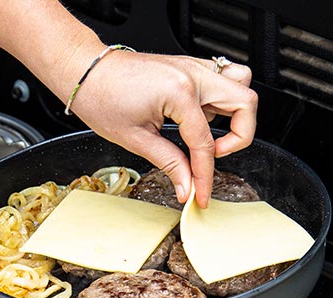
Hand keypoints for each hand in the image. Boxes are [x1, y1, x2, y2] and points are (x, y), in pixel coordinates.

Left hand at [68, 51, 257, 207]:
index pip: (205, 143)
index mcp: (180, 92)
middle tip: (213, 156)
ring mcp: (192, 67)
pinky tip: (199, 118)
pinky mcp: (187, 67)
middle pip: (246, 103)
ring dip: (235, 112)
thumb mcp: (136, 139)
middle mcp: (193, 74)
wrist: (86, 73)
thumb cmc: (102, 98)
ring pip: (240, 83)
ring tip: (211, 134)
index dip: (205, 175)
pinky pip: (221, 79)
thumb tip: (187, 186)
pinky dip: (220, 101)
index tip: (200, 194)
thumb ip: (170, 163)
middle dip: (239, 137)